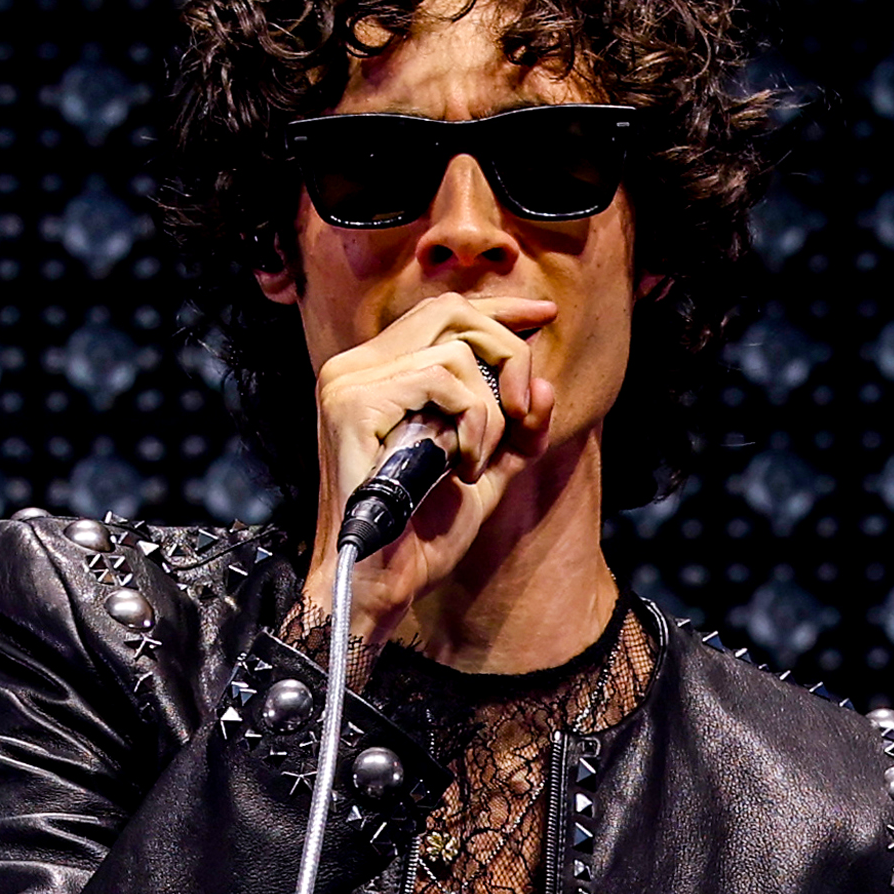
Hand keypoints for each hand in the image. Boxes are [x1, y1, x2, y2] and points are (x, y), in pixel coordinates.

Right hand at [303, 293, 557, 651]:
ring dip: (489, 412)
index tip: (545, 317)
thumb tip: (544, 384)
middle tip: (521, 414)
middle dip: (508, 354)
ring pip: (456, 349)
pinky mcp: (354, 402)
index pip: (441, 312)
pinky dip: (471, 423)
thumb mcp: (485, 472)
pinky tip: (462, 466)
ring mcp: (349, 381)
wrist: (379, 584)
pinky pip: (442, 380)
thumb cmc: (421, 537)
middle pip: (452, 312)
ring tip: (475, 462)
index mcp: (376, 375)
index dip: (498, 309)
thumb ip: (515, 429)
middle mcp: (354, 367)